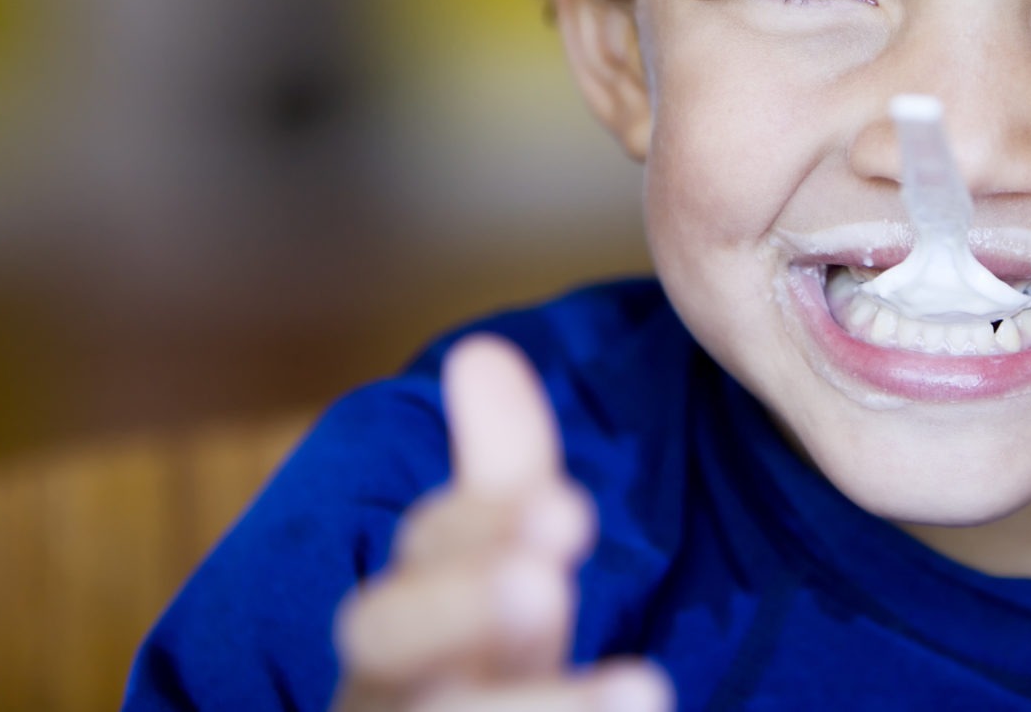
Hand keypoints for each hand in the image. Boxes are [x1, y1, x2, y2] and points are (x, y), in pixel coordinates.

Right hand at [332, 334, 672, 711]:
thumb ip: (498, 485)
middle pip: (384, 648)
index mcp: (405, 638)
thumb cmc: (483, 682)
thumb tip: (481, 354)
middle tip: (544, 586)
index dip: (476, 533)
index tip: (567, 508)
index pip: (417, 565)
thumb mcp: (498, 589)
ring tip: (646, 688)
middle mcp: (393, 699)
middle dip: (457, 610)